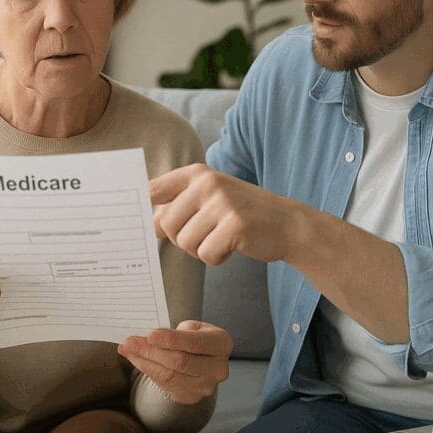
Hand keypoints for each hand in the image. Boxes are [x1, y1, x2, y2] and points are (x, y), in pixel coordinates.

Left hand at [117, 320, 231, 404]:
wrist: (202, 360)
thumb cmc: (194, 338)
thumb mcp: (191, 327)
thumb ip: (173, 333)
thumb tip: (142, 338)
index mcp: (221, 343)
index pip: (194, 343)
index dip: (171, 340)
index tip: (150, 334)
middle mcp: (218, 368)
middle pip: (180, 362)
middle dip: (151, 351)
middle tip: (129, 342)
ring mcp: (205, 386)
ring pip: (170, 376)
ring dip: (144, 362)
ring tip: (128, 350)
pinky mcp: (191, 397)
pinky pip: (165, 385)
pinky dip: (148, 371)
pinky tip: (136, 360)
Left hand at [150, 163, 308, 265]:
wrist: (287, 224)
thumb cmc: (243, 214)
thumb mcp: (211, 199)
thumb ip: (179, 205)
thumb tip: (148, 224)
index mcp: (197, 174)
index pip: (153, 190)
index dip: (144, 210)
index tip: (148, 225)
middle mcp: (207, 183)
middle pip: (166, 224)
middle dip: (181, 239)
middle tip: (205, 236)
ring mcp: (222, 203)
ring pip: (185, 242)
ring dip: (200, 250)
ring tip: (221, 239)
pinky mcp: (234, 225)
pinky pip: (206, 254)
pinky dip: (216, 258)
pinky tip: (232, 247)